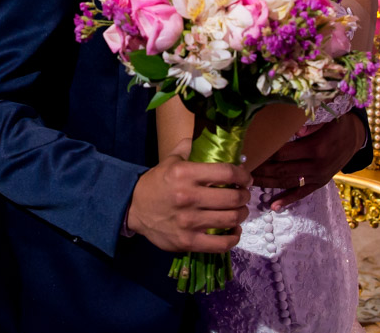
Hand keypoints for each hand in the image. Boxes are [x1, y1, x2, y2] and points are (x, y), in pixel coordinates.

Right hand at [127, 138, 252, 252]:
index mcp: (186, 174)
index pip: (227, 172)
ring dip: (241, 214)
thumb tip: (208, 136)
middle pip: (233, 197)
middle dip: (244, 196)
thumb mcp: (169, 161)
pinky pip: (220, 244)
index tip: (246, 177)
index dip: (243, 175)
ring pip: (230, 219)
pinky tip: (234, 230)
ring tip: (240, 211)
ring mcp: (189, 222)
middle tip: (244, 194)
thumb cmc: (156, 183)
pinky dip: (233, 237)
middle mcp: (189, 197)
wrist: (133, 208)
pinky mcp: (187, 241)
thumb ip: (188, 148)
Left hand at [250, 112, 364, 210]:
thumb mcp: (328, 117)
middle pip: (281, 169)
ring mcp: (318, 177)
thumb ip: (312, 123)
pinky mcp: (320, 183)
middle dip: (260, 169)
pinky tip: (273, 206)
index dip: (264, 154)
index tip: (248, 152)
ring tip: (248, 183)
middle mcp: (316, 165)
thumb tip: (297, 128)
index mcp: (315, 148)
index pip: (282, 153)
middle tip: (241, 168)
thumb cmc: (337, 123)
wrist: (355, 137)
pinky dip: (287, 200)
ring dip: (267, 184)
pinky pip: (302, 193)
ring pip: (287, 182)